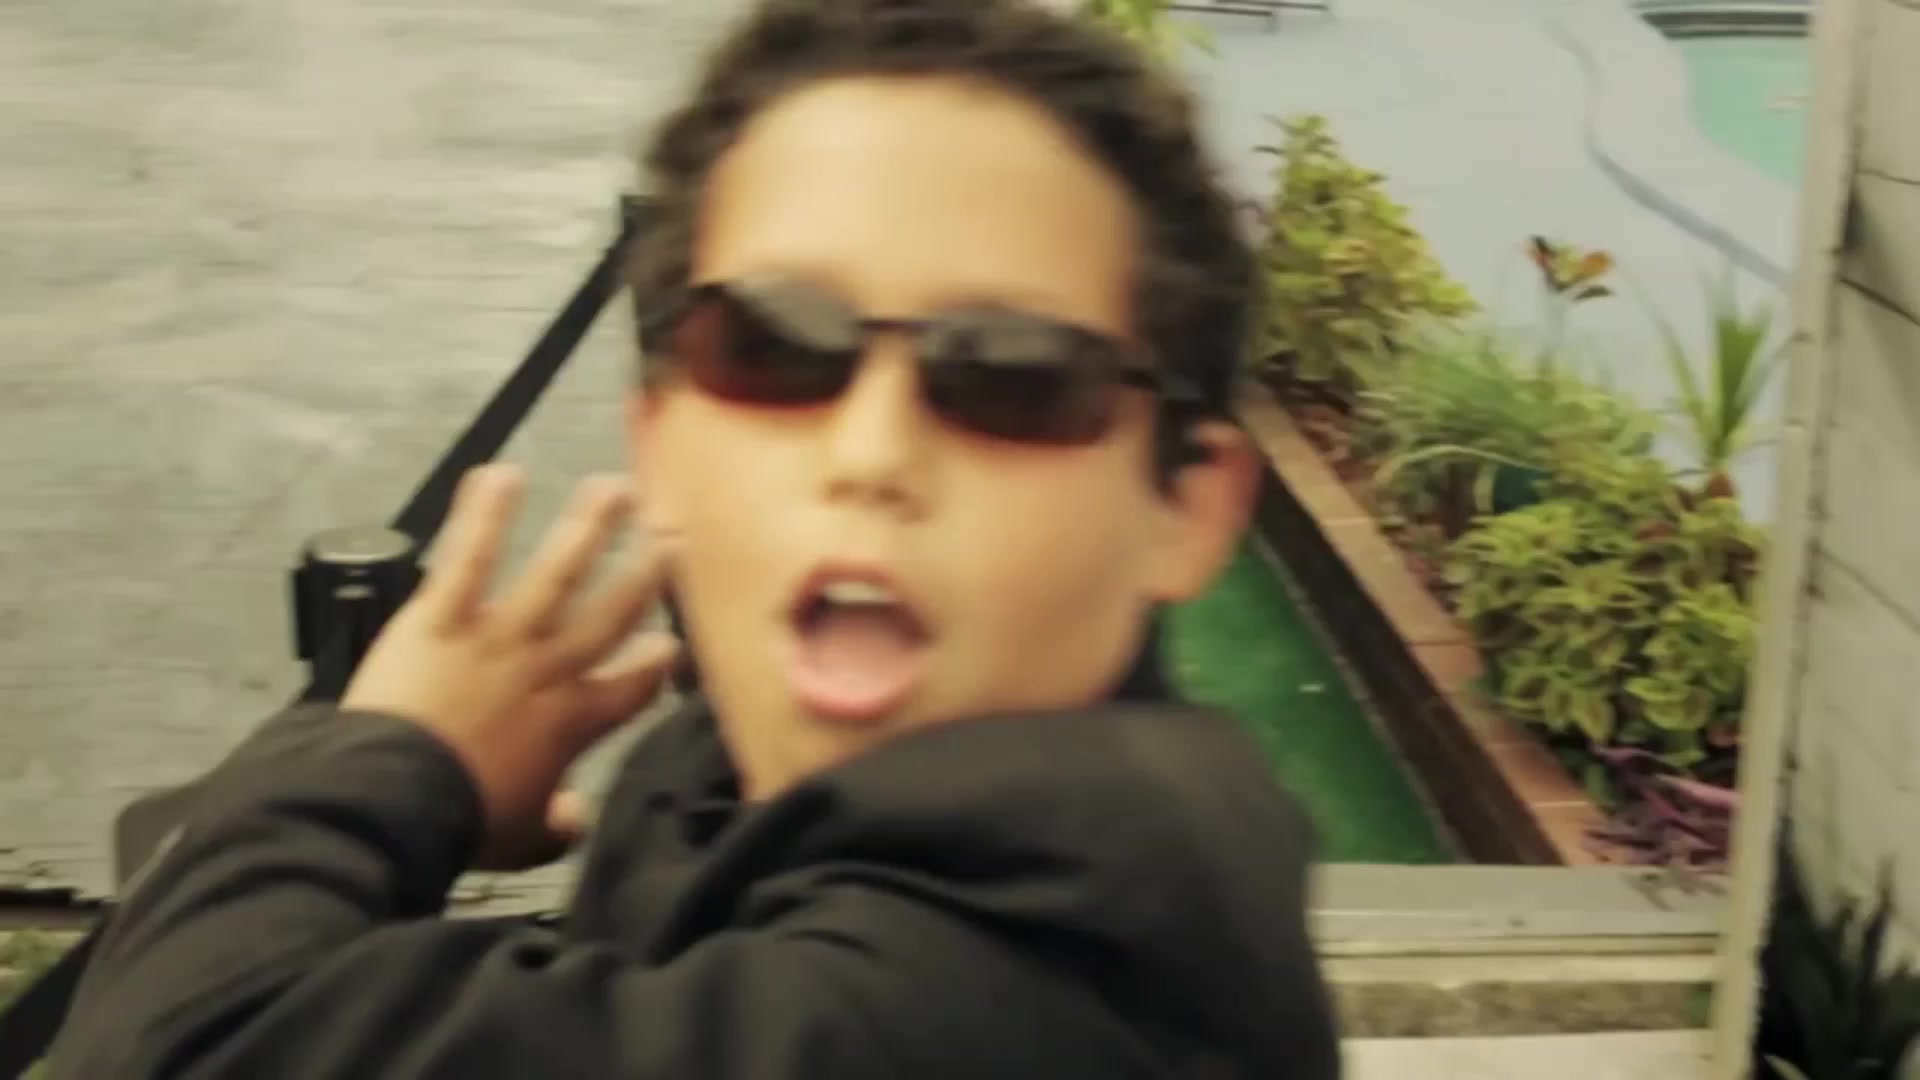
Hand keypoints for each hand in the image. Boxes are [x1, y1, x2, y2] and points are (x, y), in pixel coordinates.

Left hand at [341, 464, 679, 870]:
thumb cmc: (461, 823)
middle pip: (611, 612)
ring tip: (615, 487)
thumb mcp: (521, 842)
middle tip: (673, 534)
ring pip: (556, 571)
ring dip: (589, 526)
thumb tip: (577, 819)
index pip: (630, 688)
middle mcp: (549, 668)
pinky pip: (469, 558)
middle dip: (647, 571)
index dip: (655, 667)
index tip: (673, 645)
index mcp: (572, 722)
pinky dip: (485, 514)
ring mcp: (499, 636)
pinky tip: (502, 473)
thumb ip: (557, 829)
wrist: (398, 798)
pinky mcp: (442, 618)